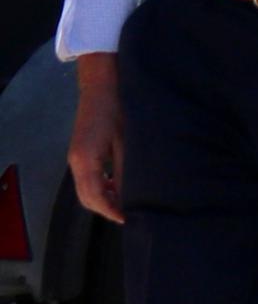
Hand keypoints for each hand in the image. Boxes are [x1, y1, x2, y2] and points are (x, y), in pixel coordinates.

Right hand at [67, 60, 120, 221]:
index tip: (131, 219)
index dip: (113, 211)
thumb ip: (128, 168)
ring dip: (105, 199)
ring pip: (86, 189)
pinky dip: (102, 187)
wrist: (102, 84)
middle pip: (87, 197)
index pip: (96, 197)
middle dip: (108, 209)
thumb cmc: (120, 108)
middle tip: (134, 215)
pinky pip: (88, 178)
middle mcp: (77, 162)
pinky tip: (120, 186)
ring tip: (129, 203)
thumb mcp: (128, 140)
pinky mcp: (80, 152)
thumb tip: (134, 193)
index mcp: (86, 160)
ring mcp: (76, 157)